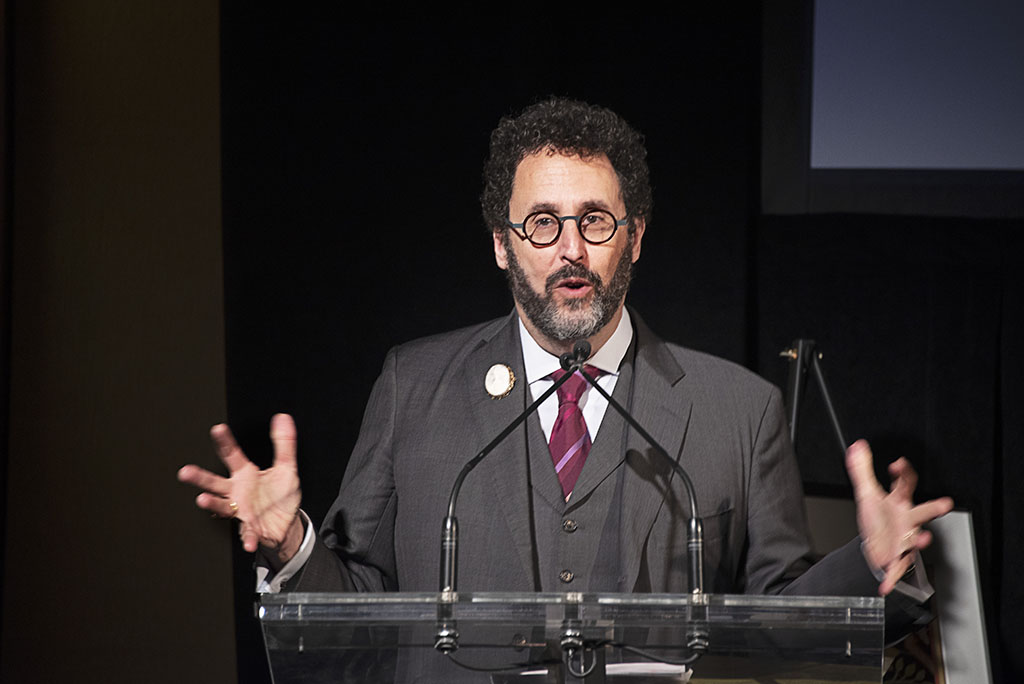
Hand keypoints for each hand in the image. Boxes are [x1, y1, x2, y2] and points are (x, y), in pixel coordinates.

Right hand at [178, 414, 303, 567]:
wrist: (286, 524)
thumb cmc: (280, 496)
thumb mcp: (287, 468)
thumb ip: (284, 444)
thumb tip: (283, 418)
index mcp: (245, 475)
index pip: (232, 455)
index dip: (225, 442)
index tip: (218, 429)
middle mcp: (237, 492)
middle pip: (214, 482)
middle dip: (199, 477)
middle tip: (185, 471)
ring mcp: (241, 511)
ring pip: (221, 506)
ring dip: (212, 503)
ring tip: (202, 500)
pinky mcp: (251, 528)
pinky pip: (248, 533)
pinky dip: (248, 538)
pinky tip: (248, 542)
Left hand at [845, 439, 953, 594]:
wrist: (875, 546)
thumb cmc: (877, 519)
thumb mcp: (866, 493)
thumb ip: (861, 469)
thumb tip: (856, 447)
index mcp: (899, 502)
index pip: (905, 484)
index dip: (903, 473)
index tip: (897, 464)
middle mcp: (906, 520)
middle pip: (922, 512)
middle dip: (933, 508)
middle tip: (944, 504)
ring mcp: (904, 540)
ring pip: (916, 539)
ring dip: (920, 539)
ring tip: (922, 538)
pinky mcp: (897, 558)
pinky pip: (896, 569)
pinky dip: (891, 577)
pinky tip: (885, 585)